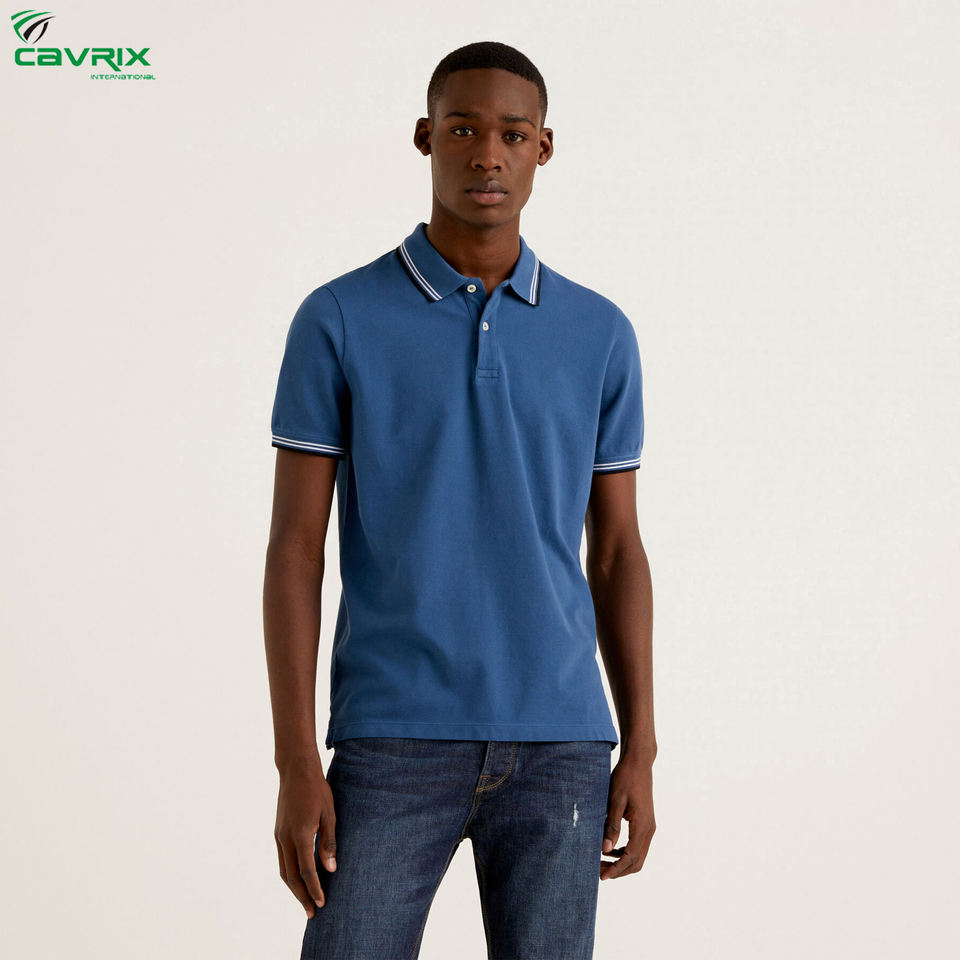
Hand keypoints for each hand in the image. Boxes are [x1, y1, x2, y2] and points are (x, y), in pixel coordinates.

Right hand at [275, 755, 336, 916]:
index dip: (315, 889)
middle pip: (291, 876)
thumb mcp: (329, 814)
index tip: (322, 903)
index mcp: (300, 833)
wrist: (295, 771)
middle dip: (302, 896)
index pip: (306, 870)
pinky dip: (289, 874)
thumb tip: (331, 868)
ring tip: (305, 901)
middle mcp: (286, 838)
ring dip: (293, 889)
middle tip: (313, 912)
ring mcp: (279, 836)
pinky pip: (281, 860)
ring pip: (283, 870)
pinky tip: (297, 880)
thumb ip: (328, 842)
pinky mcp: (278, 833)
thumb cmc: (317, 790)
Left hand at [600, 754, 654, 880]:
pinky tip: (610, 849)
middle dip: (618, 870)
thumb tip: (605, 849)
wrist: (638, 763)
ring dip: (621, 862)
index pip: (630, 857)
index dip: (616, 869)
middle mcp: (649, 829)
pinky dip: (625, 852)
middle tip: (599, 871)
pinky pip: (638, 845)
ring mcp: (649, 826)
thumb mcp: (615, 801)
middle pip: (636, 861)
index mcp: (642, 825)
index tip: (601, 876)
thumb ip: (611, 826)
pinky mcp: (646, 823)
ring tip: (601, 861)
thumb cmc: (625, 778)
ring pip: (638, 855)